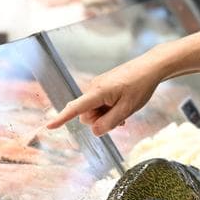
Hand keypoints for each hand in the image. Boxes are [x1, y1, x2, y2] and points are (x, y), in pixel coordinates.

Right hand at [47, 58, 161, 134]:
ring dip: (106, 116)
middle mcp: (94, 88)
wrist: (150, 68)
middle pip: (86, 115)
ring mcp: (98, 86)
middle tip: (120, 119)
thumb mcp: (127, 109)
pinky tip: (121, 110)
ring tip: (123, 113)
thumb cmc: (140, 86)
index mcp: (98, 92)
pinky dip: (108, 110)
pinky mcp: (103, 87)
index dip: (62, 118)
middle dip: (99, 121)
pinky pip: (99, 104)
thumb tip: (94, 132)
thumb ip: (110, 122)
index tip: (49, 126)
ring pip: (94, 111)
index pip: (76, 108)